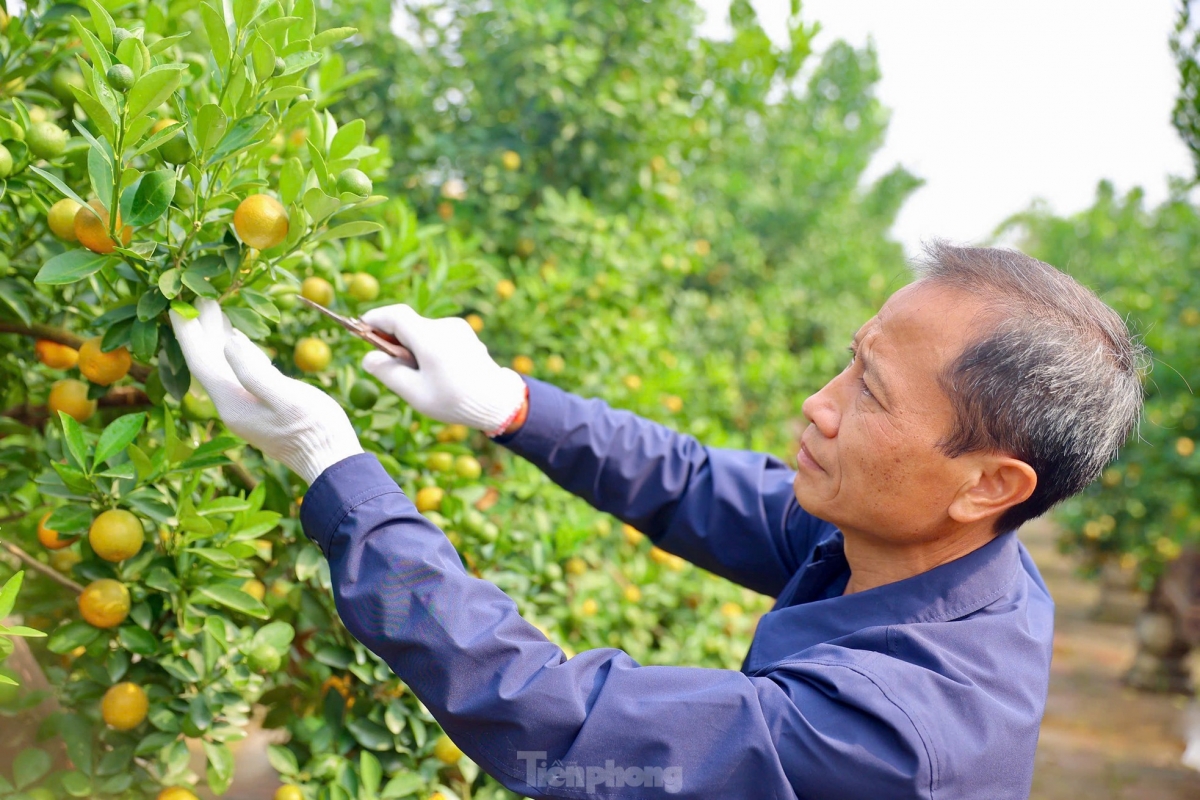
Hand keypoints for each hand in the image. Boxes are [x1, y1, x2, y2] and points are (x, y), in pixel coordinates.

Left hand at [168, 298, 362, 483]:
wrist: (331, 460)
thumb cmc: (314, 428)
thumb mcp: (286, 398)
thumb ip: (255, 372)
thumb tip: (230, 341)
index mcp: (232, 402)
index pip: (201, 362)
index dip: (188, 333)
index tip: (177, 305)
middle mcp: (232, 405)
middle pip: (209, 362)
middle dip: (201, 329)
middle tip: (198, 296)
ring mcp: (246, 406)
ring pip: (223, 365)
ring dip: (217, 337)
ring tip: (216, 308)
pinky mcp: (261, 405)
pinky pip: (240, 371)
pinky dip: (236, 351)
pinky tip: (240, 338)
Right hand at [359, 304, 526, 435]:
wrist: (497, 402)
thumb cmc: (455, 401)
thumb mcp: (415, 393)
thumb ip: (388, 373)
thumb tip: (368, 358)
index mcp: (430, 338)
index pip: (395, 315)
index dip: (375, 319)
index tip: (360, 327)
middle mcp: (444, 327)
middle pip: (408, 324)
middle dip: (393, 339)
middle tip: (387, 365)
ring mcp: (457, 329)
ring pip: (422, 331)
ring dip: (411, 346)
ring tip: (417, 377)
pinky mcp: (465, 335)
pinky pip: (437, 336)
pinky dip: (427, 348)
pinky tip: (434, 373)